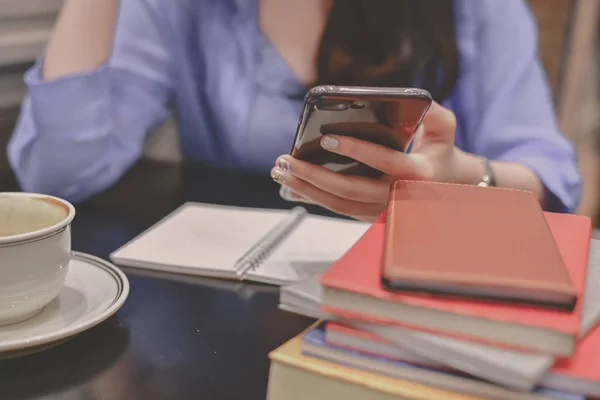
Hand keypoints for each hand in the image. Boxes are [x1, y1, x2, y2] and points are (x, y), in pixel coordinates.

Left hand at [271, 101, 465, 221]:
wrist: (446, 187)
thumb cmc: (440, 152)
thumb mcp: (446, 129)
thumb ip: (433, 112)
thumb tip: (410, 99)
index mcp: (418, 174)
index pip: (386, 162)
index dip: (356, 150)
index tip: (327, 138)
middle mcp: (398, 197)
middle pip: (351, 190)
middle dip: (314, 175)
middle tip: (286, 159)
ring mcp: (382, 211)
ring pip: (339, 204)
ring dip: (306, 188)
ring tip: (281, 170)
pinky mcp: (369, 216)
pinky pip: (337, 209)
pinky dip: (313, 197)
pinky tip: (292, 184)